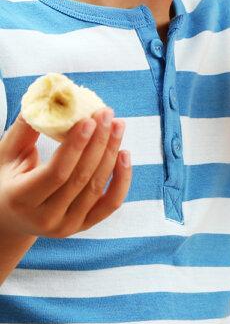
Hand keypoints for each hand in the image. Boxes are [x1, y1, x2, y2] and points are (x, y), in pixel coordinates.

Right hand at [0, 109, 129, 239]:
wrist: (8, 219)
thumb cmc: (7, 179)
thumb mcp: (6, 155)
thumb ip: (25, 129)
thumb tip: (47, 97)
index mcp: (21, 199)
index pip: (57, 173)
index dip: (76, 146)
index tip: (90, 119)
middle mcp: (45, 218)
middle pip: (81, 178)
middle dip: (98, 142)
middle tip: (107, 114)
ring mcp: (66, 226)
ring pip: (98, 188)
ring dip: (112, 153)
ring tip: (118, 126)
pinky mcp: (83, 226)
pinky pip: (111, 203)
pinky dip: (122, 179)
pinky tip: (124, 154)